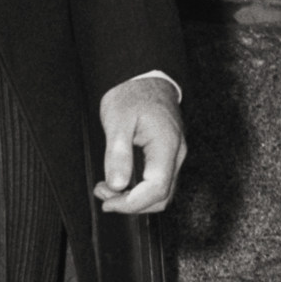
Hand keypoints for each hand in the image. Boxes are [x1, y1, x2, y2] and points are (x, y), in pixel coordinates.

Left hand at [96, 72, 185, 215]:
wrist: (144, 78)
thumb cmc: (132, 94)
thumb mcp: (117, 120)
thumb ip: (117, 154)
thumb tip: (117, 184)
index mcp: (166, 146)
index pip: (156, 190)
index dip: (131, 203)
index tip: (108, 202)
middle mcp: (176, 154)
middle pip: (161, 197)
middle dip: (131, 203)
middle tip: (104, 193)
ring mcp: (174, 156)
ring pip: (161, 193)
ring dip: (134, 198)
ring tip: (108, 187)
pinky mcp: (167, 157)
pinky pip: (158, 182)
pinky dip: (139, 189)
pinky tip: (120, 181)